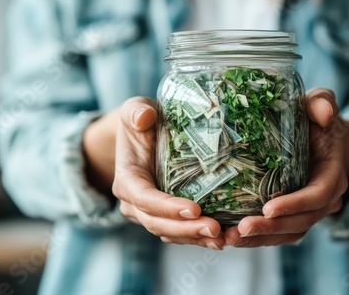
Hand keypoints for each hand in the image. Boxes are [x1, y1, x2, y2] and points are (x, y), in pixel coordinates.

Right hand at [112, 97, 225, 249]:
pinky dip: (196, 237)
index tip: (194, 209)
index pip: (144, 198)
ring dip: (194, 238)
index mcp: (127, 178)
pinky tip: (219, 238)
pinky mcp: (164, 216)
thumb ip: (136, 111)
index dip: (167, 207)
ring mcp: (148, 212)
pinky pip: (178, 232)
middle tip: (215, 229)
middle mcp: (134, 201)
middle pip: (157, 223)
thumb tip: (144, 117)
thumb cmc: (140, 121)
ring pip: (168, 233)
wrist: (140, 135)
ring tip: (221, 238)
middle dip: (185, 229)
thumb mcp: (134, 109)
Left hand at [225, 88, 348, 246]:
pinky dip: (257, 238)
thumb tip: (323, 111)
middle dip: (271, 228)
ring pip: (288, 234)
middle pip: (301, 222)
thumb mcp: (319, 102)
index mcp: (332, 174)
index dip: (295, 204)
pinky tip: (231, 237)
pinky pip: (278, 234)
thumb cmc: (313, 116)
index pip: (318, 195)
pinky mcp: (292, 215)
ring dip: (260, 239)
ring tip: (230, 238)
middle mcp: (324, 199)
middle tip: (240, 229)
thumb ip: (322, 102)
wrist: (315, 134)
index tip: (267, 208)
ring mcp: (308, 211)